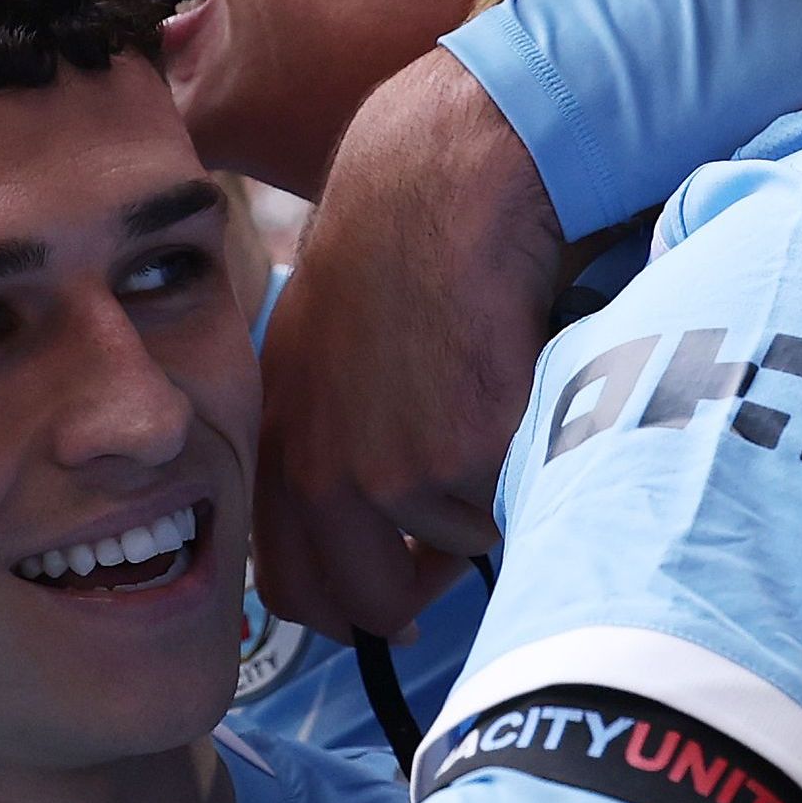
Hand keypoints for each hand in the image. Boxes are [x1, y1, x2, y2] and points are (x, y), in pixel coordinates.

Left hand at [250, 54, 560, 641]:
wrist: (439, 190)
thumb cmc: (393, 256)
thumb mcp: (319, 358)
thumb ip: (325, 445)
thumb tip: (365, 529)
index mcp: (280, 447)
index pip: (289, 585)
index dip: (340, 611)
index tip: (383, 610)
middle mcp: (324, 472)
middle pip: (369, 600)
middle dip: (414, 597)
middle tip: (445, 578)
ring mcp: (395, 472)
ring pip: (455, 545)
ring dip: (478, 504)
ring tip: (485, 413)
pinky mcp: (466, 457)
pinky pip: (509, 502)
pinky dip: (521, 464)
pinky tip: (514, 390)